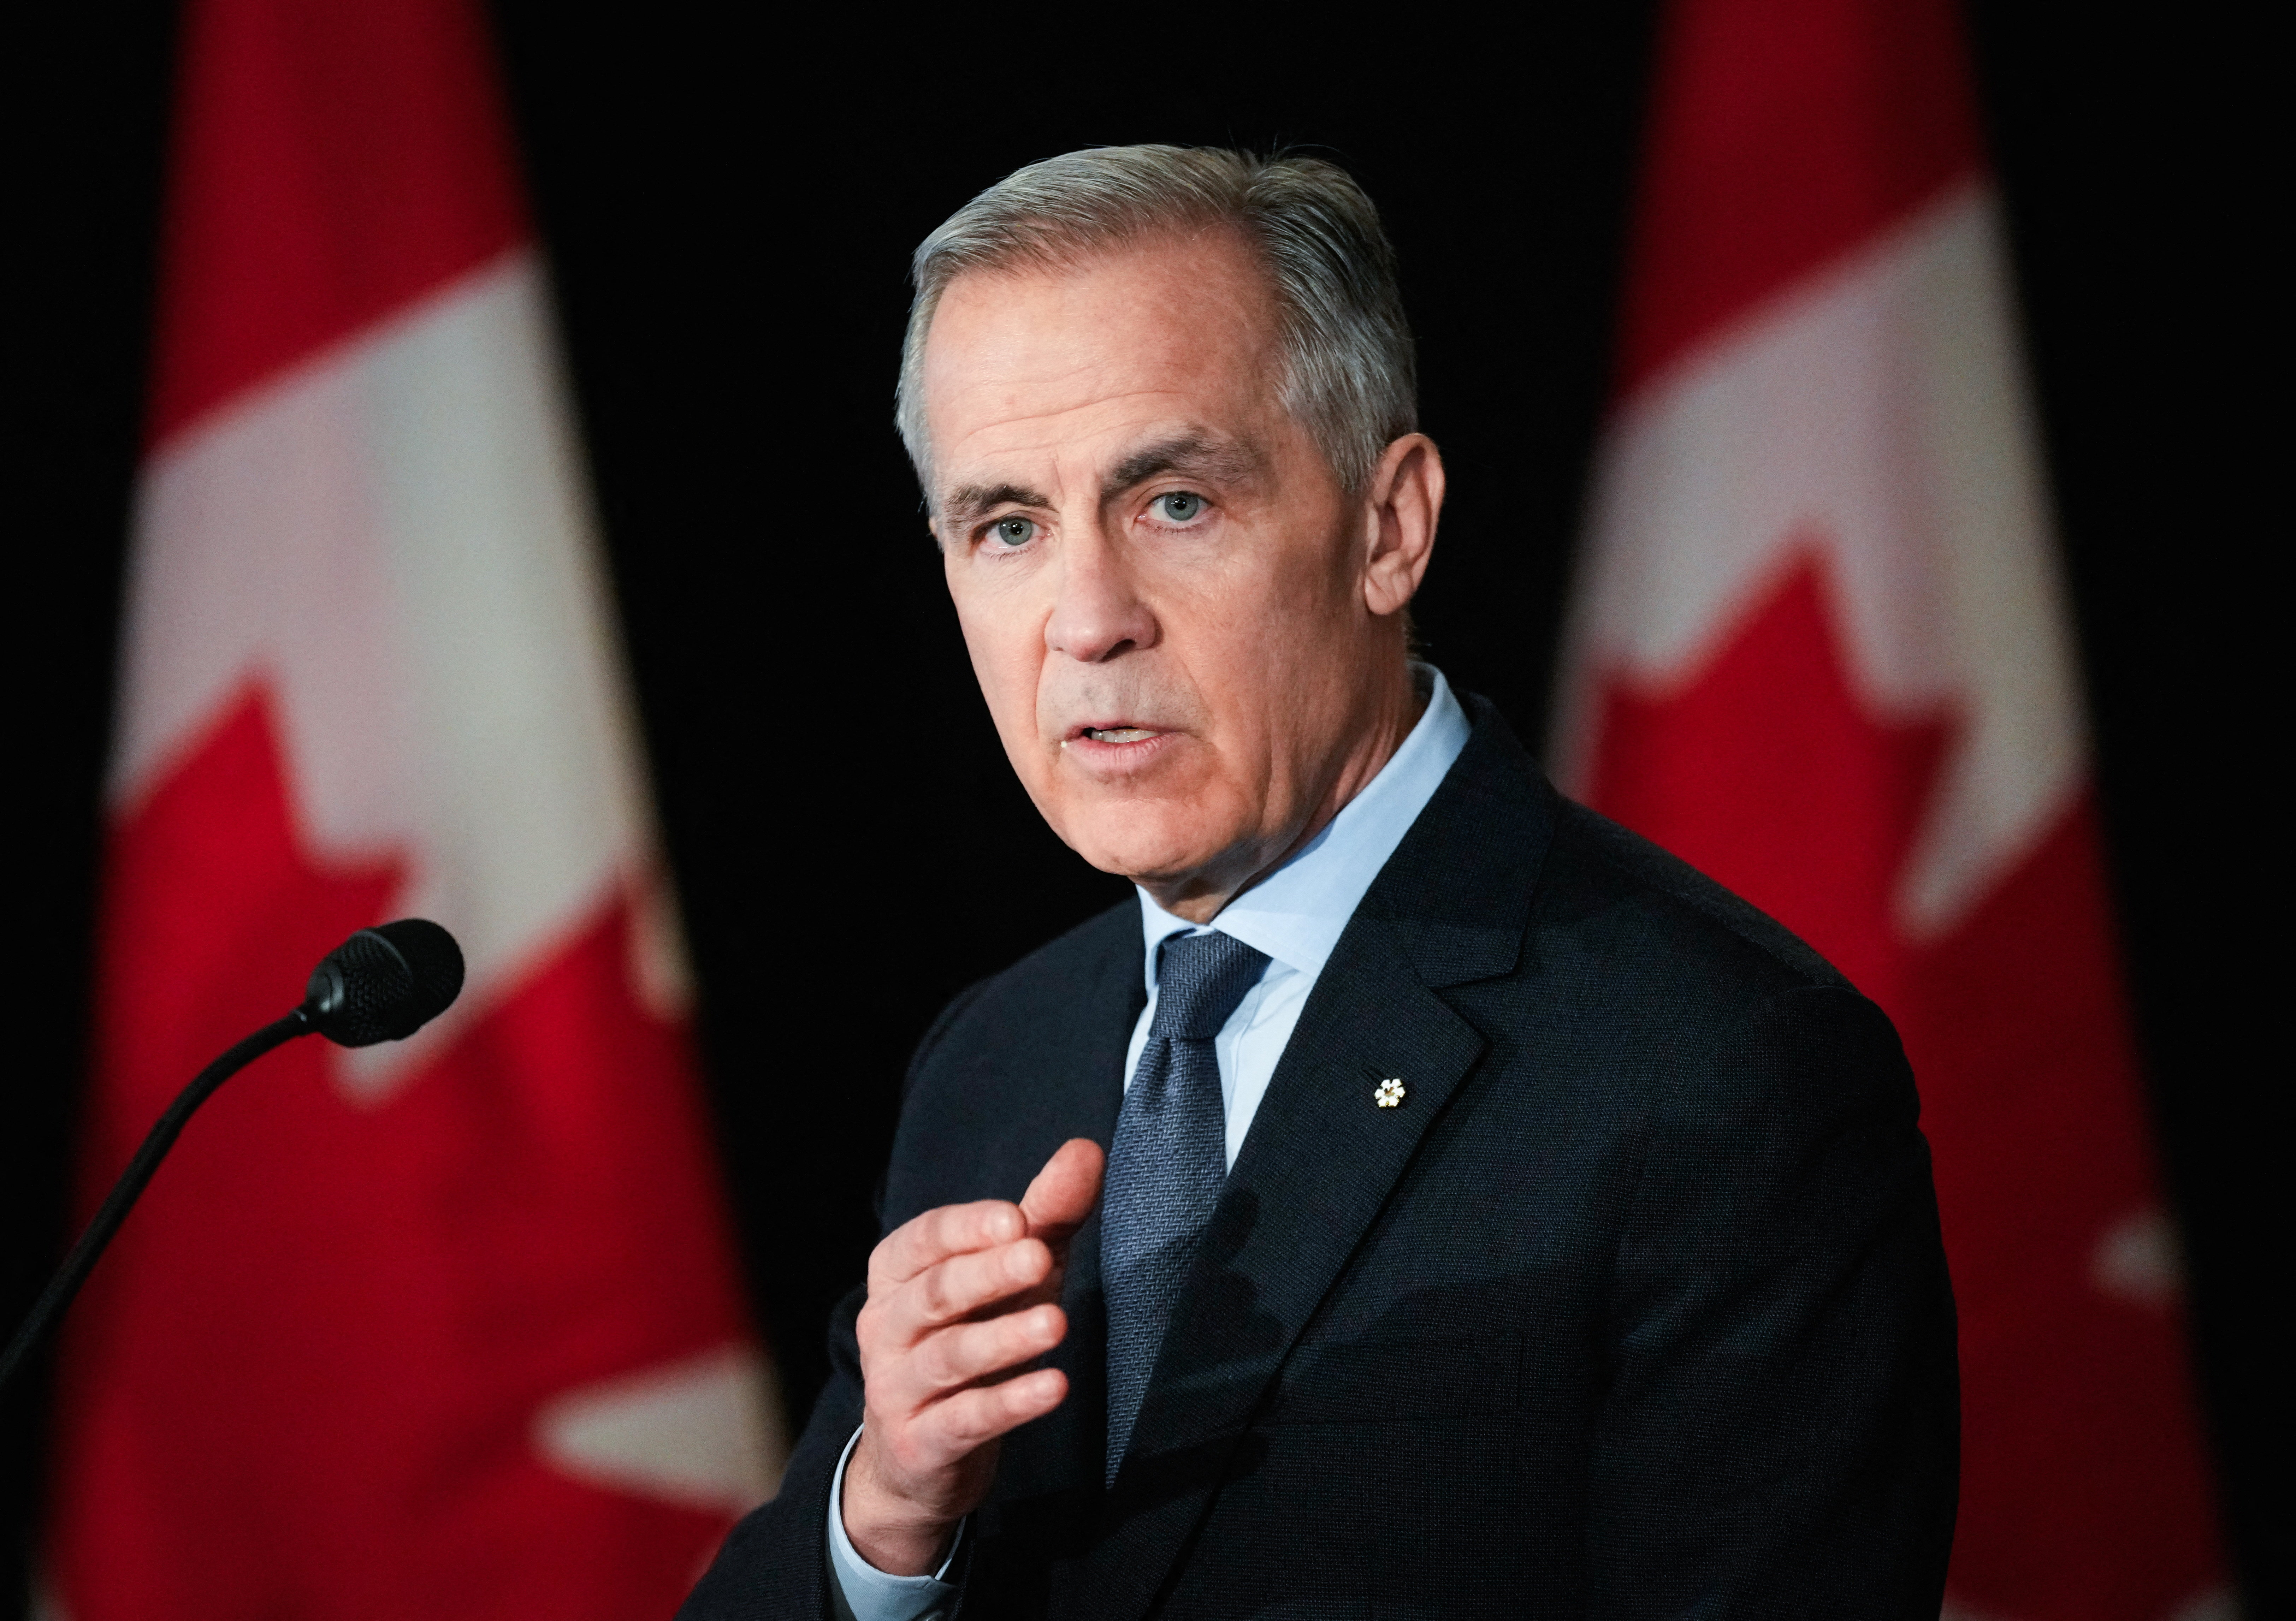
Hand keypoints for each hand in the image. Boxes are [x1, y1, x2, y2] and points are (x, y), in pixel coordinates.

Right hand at [842, 1138, 1105, 1574]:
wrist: (916, 1457)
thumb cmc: (970, 1337)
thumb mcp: (1009, 1275)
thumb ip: (1045, 1215)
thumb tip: (1087, 1150)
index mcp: (898, 1274)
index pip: (923, 1240)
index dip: (967, 1227)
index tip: (1018, 1218)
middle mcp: (886, 1326)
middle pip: (934, 1293)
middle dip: (987, 1273)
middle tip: (1039, 1257)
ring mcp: (896, 1388)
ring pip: (948, 1356)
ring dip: (1003, 1338)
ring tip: (1057, 1323)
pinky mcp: (918, 1444)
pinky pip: (963, 1420)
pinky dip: (1009, 1403)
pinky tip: (1053, 1388)